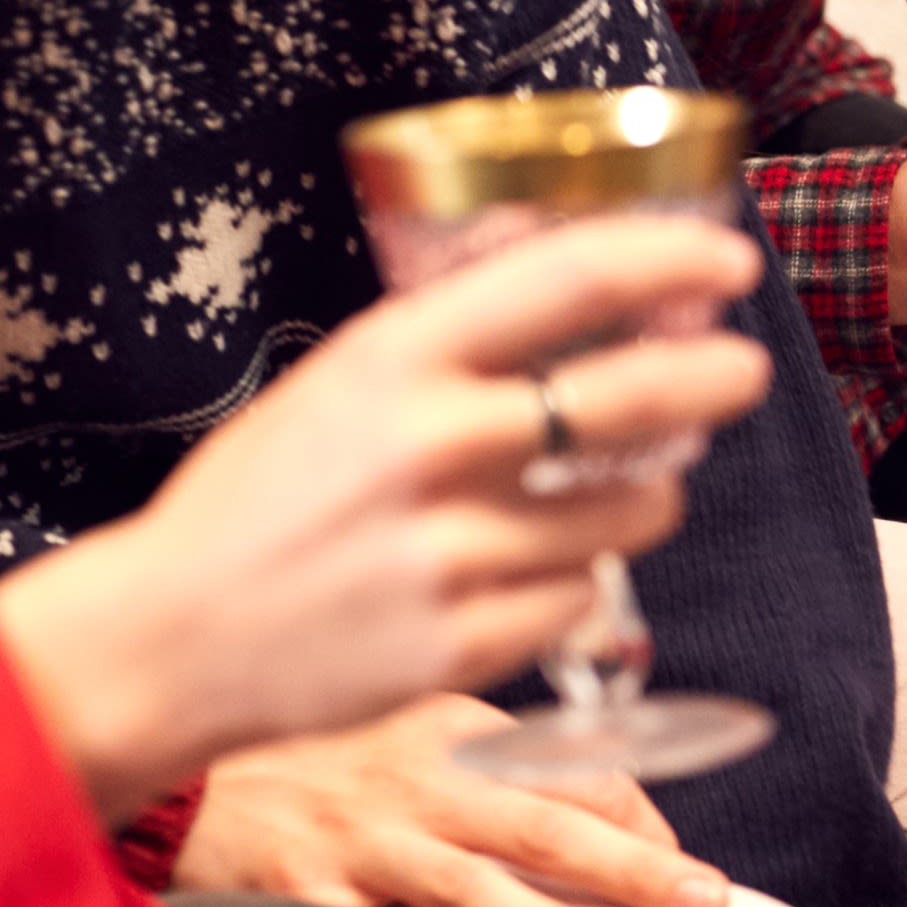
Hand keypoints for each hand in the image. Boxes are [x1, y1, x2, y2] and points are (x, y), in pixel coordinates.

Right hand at [0, 212, 769, 814]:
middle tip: (739, 371)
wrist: (167, 638)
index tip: (728, 264)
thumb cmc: (260, 499)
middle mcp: (431, 446)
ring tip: (621, 487)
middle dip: (713, 378)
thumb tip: (585, 277)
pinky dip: (577, 579)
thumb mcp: (338, 383)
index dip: (670, 263)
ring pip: (631, 509)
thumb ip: (452, 341)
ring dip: (650, 492)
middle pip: (633, 397)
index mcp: (393, 360)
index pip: (568, 282)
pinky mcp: (465, 642)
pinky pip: (581, 595)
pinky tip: (533, 569)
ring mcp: (452, 551)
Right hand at [178, 698, 729, 906]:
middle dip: (635, 863)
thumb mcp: (411, 734)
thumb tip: (613, 814)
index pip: (578, 770)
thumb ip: (501, 765)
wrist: (177, 779)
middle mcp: (414, 781)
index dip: (641, 819)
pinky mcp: (300, 895)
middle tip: (710, 903)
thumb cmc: (314, 766)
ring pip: (468, 885)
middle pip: (545, 823)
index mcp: (454, 733)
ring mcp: (358, 839)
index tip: (681, 862)